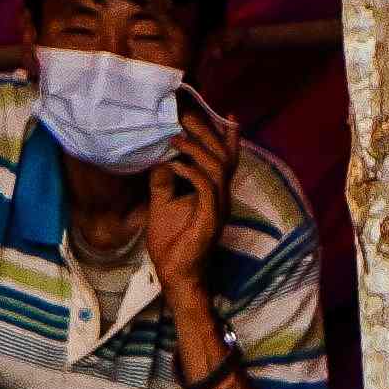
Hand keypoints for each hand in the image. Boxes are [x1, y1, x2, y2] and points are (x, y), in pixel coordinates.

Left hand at [144, 104, 234, 285]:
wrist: (176, 274)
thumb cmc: (172, 243)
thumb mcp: (162, 204)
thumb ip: (164, 182)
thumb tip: (160, 160)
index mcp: (215, 192)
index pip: (226, 159)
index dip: (228, 137)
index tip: (224, 114)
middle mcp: (222, 196)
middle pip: (223, 156)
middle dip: (207, 132)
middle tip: (186, 115)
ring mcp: (219, 207)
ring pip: (217, 167)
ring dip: (196, 148)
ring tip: (175, 137)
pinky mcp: (210, 217)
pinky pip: (205, 186)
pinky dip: (190, 171)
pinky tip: (174, 165)